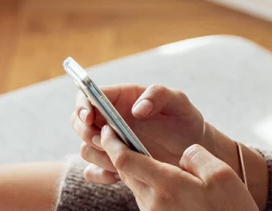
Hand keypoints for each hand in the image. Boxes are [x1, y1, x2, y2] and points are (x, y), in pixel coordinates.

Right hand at [69, 84, 208, 183]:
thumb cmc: (184, 119)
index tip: (89, 117)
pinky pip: (93, 172)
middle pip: (79, 123)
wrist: (192, 149)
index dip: (83, 105)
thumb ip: (158, 95)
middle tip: (105, 141)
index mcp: (120, 99)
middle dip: (86, 132)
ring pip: (86, 149)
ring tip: (121, 159)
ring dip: (97, 155)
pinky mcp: (114, 164)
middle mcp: (110, 120)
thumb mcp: (178, 101)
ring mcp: (111, 144)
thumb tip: (136, 108)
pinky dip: (100, 175)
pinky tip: (119, 176)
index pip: (88, 96)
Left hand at [99, 124, 256, 210]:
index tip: (109, 128)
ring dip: (134, 170)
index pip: (124, 160)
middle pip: (125, 173)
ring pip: (136, 186)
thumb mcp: (222, 175)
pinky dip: (147, 185)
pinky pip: (146, 199)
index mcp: (167, 187)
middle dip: (118, 153)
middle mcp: (154, 204)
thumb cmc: (231, 210)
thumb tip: (183, 154)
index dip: (112, 142)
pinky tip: (163, 181)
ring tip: (142, 155)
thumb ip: (196, 156)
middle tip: (119, 134)